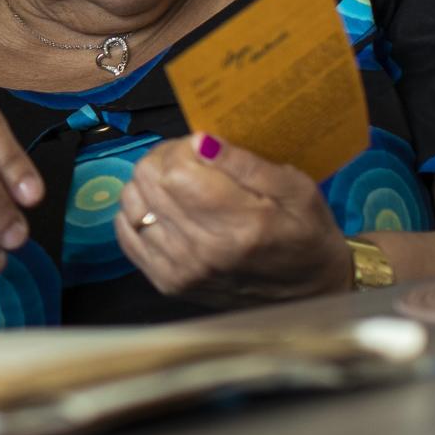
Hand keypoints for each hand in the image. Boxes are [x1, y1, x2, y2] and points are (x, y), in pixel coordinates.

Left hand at [115, 134, 354, 306]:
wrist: (309, 294)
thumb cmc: (308, 236)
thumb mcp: (297, 191)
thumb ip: (247, 164)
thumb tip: (201, 140)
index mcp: (240, 226)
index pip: (175, 171)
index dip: (182, 149)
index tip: (203, 148)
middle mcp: (202, 252)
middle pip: (147, 182)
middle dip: (164, 159)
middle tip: (191, 161)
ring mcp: (179, 271)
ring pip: (131, 202)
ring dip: (149, 184)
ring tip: (181, 184)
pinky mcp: (166, 283)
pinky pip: (126, 232)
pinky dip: (138, 211)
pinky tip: (165, 208)